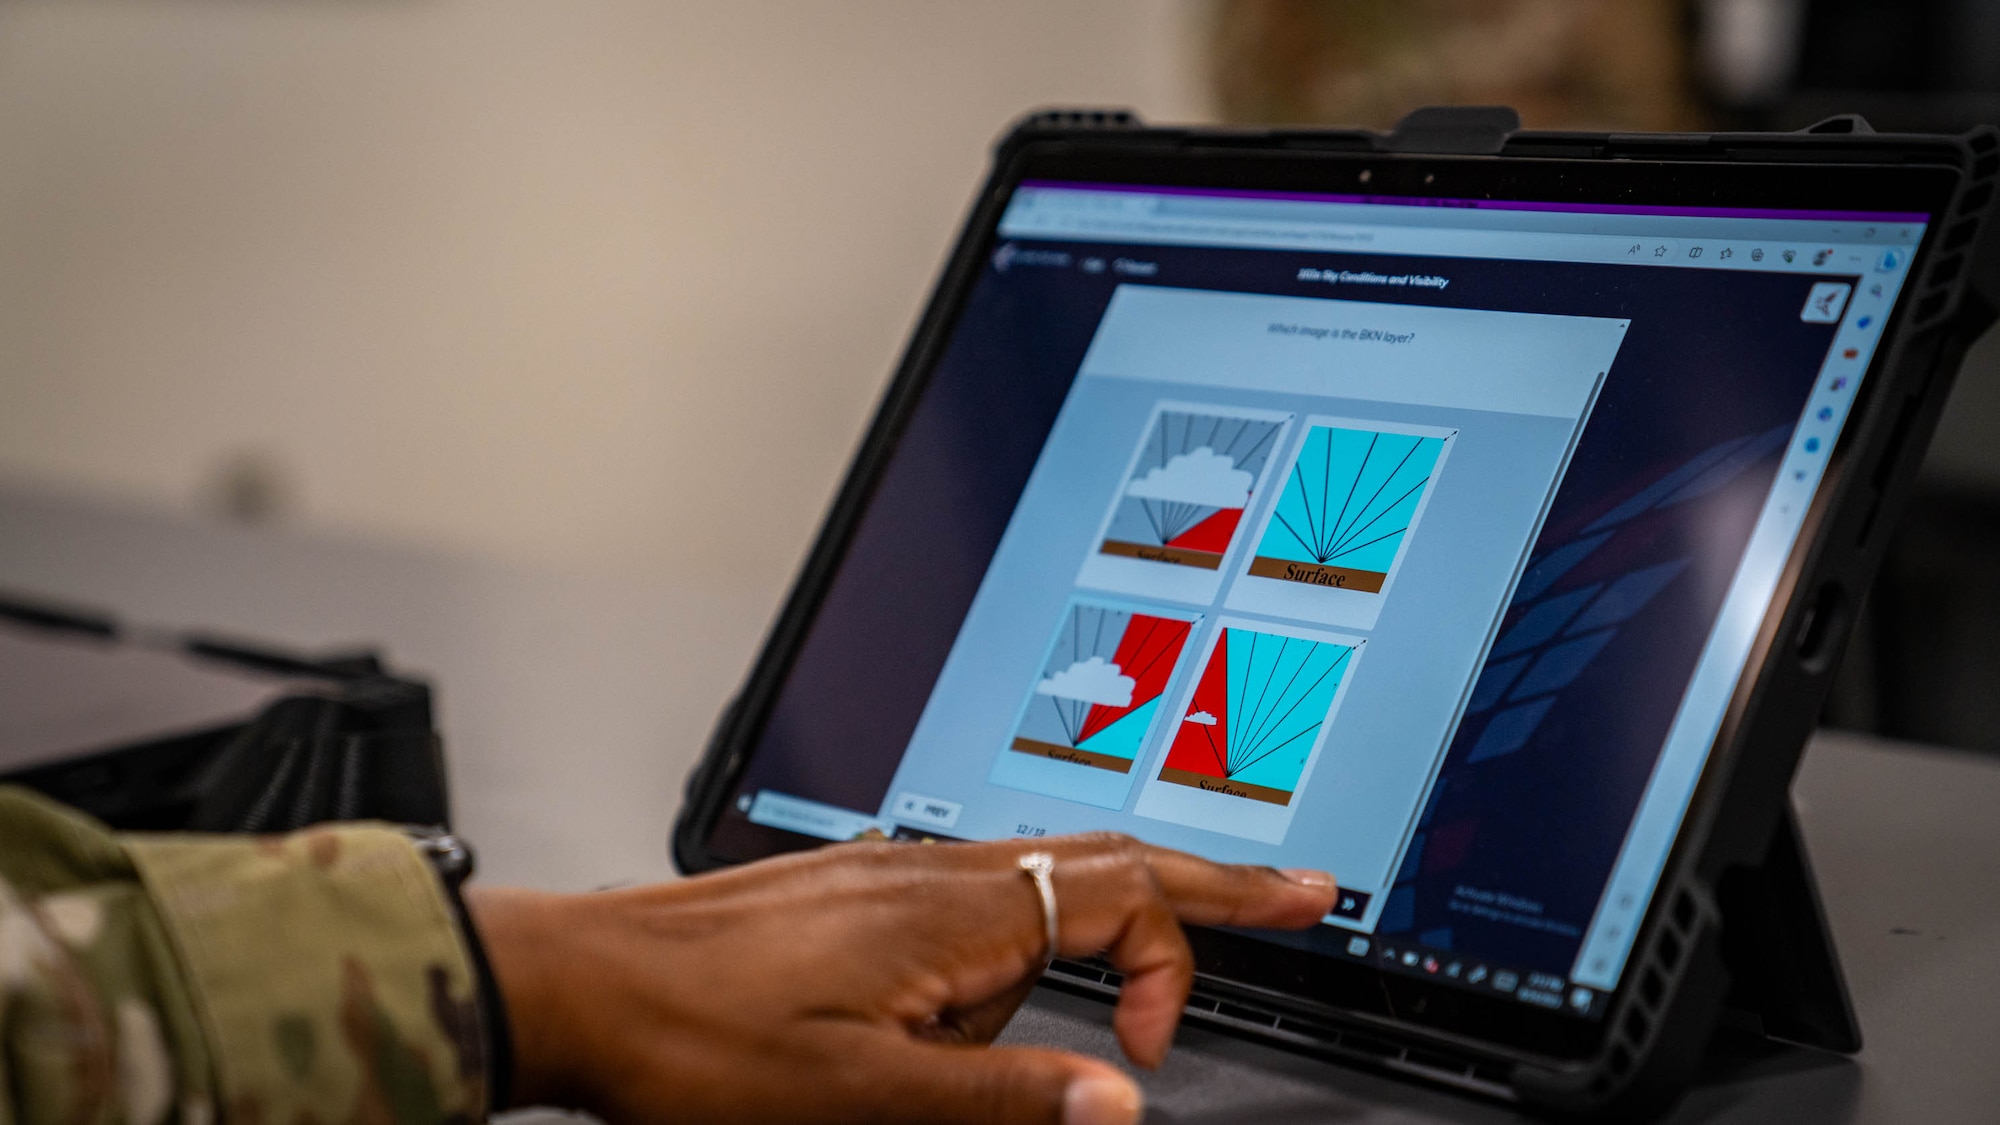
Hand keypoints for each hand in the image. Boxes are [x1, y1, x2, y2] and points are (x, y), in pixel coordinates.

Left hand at [469, 833, 1336, 1124]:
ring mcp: (895, 871)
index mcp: (956, 907)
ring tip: (967, 1058)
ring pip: (1036, 892)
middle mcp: (936, 869)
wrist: (582, 985)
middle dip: (1209, 886)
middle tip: (1298, 893)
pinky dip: (1003, 952)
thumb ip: (1004, 1096)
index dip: (1172, 973)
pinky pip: (970, 906)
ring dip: (1066, 960)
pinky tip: (936, 1020)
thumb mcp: (864, 1098)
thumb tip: (1122, 1102)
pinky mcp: (859, 890)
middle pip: (1108, 861)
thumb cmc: (698, 1040)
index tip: (1147, 1059)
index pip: (1126, 902)